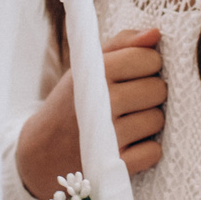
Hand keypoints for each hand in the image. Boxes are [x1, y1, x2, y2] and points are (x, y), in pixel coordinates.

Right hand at [15, 27, 163, 199]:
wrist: (41, 152)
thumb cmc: (71, 103)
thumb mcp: (87, 67)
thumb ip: (122, 44)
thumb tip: (156, 33)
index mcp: (97, 74)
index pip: (149, 58)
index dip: (148, 64)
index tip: (135, 72)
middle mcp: (104, 104)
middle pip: (158, 89)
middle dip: (150, 92)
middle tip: (131, 98)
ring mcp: (110, 137)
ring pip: (158, 120)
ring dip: (148, 121)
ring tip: (127, 121)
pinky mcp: (115, 166)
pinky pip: (154, 152)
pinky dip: (146, 149)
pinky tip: (128, 143)